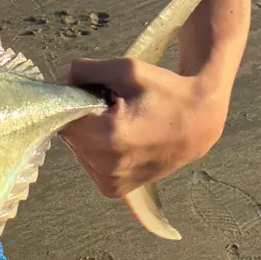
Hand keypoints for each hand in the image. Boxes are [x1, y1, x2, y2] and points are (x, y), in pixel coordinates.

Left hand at [59, 58, 227, 200]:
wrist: (200, 122)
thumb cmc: (165, 91)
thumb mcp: (127, 69)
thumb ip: (85, 70)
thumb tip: (59, 80)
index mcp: (108, 137)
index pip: (63, 116)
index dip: (74, 100)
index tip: (96, 93)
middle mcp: (107, 166)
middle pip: (69, 134)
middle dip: (83, 118)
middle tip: (114, 107)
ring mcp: (110, 182)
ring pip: (78, 149)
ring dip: (90, 134)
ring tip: (123, 124)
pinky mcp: (113, 190)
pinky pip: (89, 163)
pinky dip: (98, 149)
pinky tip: (122, 139)